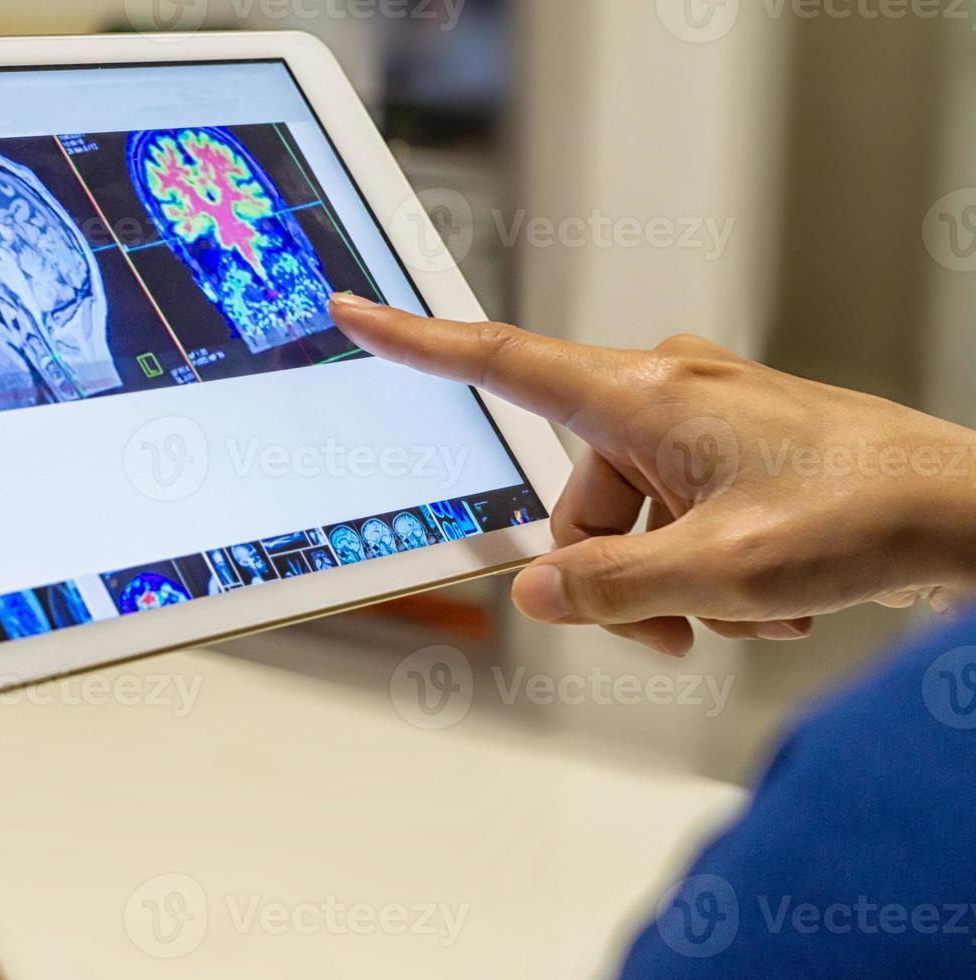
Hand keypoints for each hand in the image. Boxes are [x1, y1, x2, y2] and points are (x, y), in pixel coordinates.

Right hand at [329, 294, 975, 655]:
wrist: (969, 514)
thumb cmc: (866, 513)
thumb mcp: (723, 571)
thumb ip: (614, 587)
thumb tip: (536, 593)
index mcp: (646, 396)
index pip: (503, 360)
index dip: (417, 342)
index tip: (355, 310)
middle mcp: (665, 395)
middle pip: (576, 500)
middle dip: (616, 576)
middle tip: (679, 625)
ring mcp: (701, 425)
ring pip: (628, 523)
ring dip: (674, 584)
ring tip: (748, 609)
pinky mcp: (731, 455)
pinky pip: (677, 523)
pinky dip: (709, 571)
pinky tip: (770, 594)